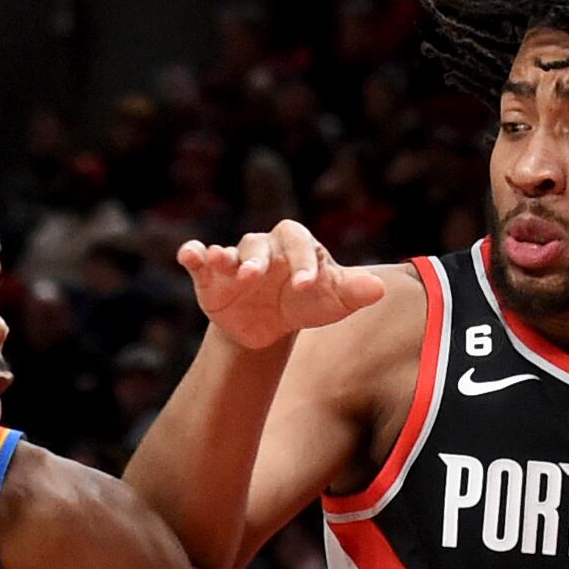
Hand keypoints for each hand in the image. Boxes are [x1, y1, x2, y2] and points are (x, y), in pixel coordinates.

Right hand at [178, 220, 386, 351]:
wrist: (272, 326)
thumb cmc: (307, 303)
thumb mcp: (333, 300)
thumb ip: (353, 291)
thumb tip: (381, 289)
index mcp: (295, 245)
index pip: (298, 242)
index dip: (303, 261)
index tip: (309, 285)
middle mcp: (263, 248)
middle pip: (258, 244)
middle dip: (258, 259)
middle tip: (257, 276)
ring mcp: (235, 261)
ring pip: (228, 252)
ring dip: (225, 257)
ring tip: (225, 265)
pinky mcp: (210, 277)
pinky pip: (199, 260)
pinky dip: (193, 254)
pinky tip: (188, 255)